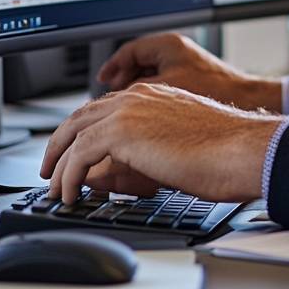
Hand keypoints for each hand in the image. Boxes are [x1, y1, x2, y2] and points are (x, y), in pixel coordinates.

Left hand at [40, 82, 281, 203]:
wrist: (238, 148)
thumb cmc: (223, 151)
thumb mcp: (179, 143)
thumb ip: (148, 147)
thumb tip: (121, 170)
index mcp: (154, 94)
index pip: (103, 108)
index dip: (82, 131)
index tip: (72, 153)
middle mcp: (137, 96)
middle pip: (80, 116)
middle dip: (59, 144)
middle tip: (51, 170)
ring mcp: (127, 111)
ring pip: (73, 134)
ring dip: (59, 165)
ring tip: (56, 190)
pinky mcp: (120, 131)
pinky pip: (77, 155)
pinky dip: (68, 177)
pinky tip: (70, 195)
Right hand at [97, 32, 282, 111]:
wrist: (250, 99)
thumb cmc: (215, 91)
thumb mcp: (167, 91)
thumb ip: (137, 93)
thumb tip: (113, 104)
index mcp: (168, 45)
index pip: (129, 51)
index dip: (112, 67)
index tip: (101, 81)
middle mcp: (177, 50)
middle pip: (137, 62)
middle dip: (121, 81)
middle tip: (109, 99)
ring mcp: (185, 63)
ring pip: (149, 74)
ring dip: (135, 90)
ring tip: (125, 109)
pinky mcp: (193, 78)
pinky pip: (163, 82)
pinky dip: (151, 96)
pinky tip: (147, 114)